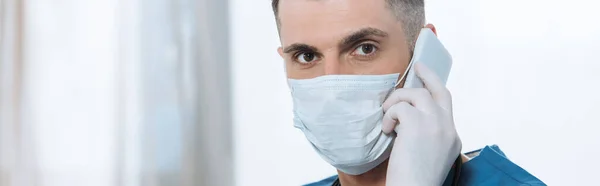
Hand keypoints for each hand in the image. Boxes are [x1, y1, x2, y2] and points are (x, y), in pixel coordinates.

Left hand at [383, 63, 461, 185]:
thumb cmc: (415, 179)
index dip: (432, 95)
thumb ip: (426, 135)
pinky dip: (390, 115)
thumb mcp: (429, 155)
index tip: (424, 87)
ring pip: (417, 94)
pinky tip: (387, 130)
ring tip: (387, 115)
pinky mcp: (418, 124)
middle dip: (429, 75)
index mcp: (453, 137)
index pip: (444, 107)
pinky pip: (400, 107)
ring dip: (397, 100)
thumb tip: (407, 121)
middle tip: (417, 66)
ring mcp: (436, 124)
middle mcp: (448, 128)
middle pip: (441, 91)